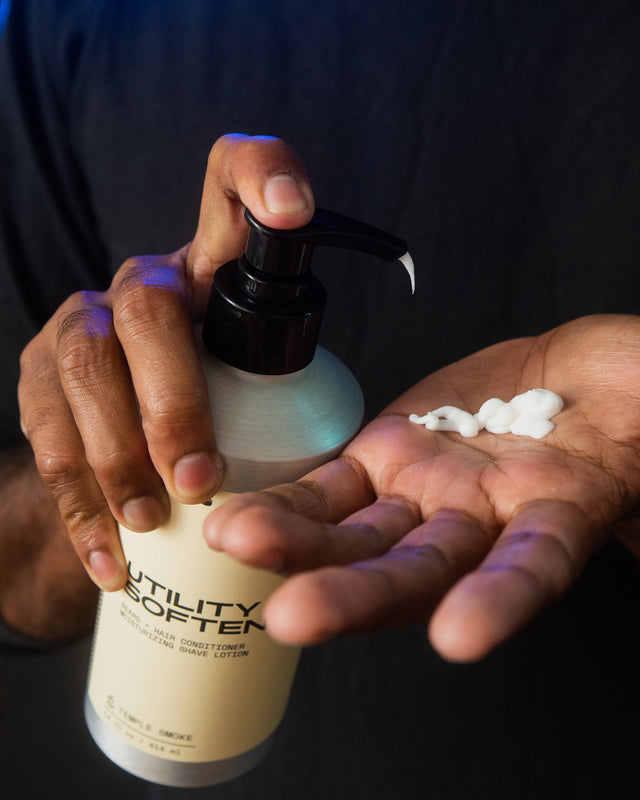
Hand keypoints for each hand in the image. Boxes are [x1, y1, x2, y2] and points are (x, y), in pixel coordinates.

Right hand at [17, 134, 313, 591]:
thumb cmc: (220, 411)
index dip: (261, 175)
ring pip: (87, 367)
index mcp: (211, 269)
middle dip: (176, 400)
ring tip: (153, 521)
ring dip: (120, 456)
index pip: (228, 185)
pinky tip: (111, 558)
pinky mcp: (36, 379)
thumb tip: (381, 452)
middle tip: (201, 481)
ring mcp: (81, 324)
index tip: (296, 208)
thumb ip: (292, 388)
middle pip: (150, 306)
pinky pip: (48, 438)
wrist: (122, 446)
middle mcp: (143, 283)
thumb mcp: (264, 383)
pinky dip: (81, 507)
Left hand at [203, 314, 639, 660]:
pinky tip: (243, 516)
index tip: (459, 636)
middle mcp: (482, 526)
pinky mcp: (388, 458)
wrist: (577, 384)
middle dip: (358, 595)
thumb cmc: (624, 400)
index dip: (498, 602)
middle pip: (419, 572)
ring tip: (240, 543)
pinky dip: (296, 503)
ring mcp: (429, 495)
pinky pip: (336, 488)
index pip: (529, 571)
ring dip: (301, 546)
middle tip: (296, 616)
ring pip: (362, 534)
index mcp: (555, 521)